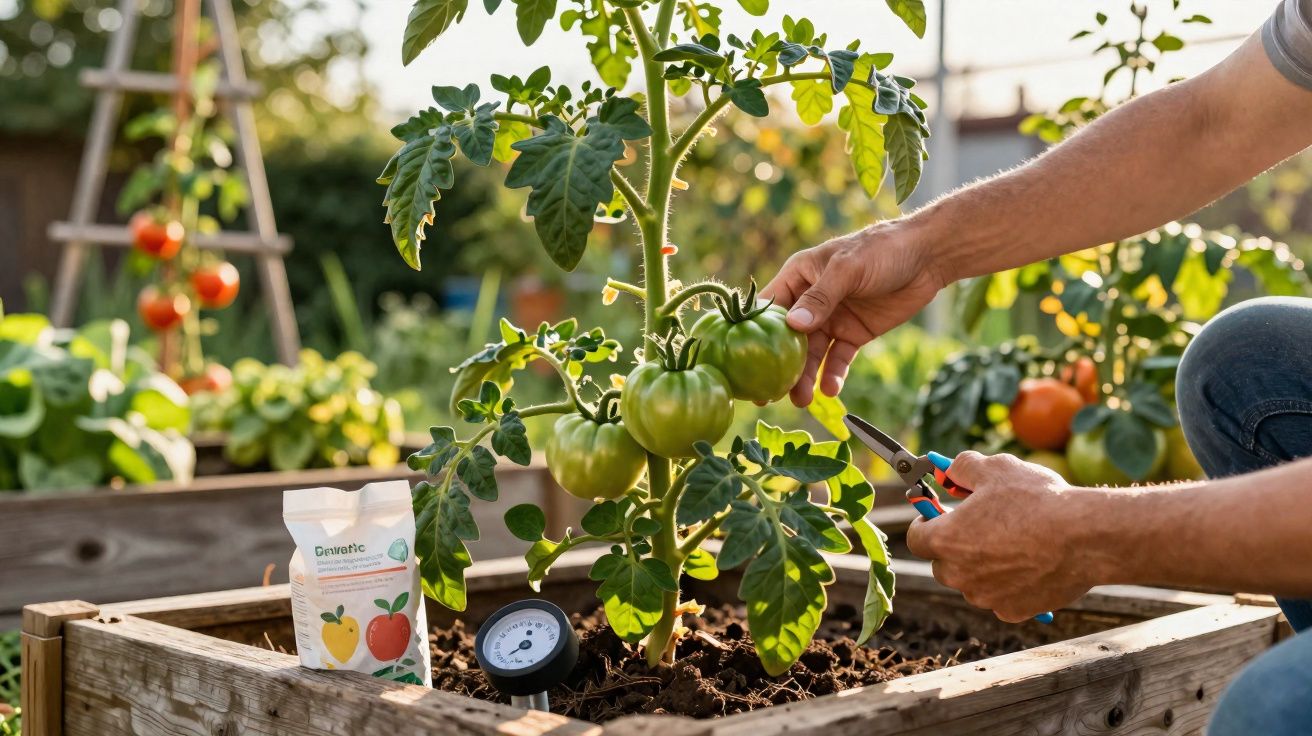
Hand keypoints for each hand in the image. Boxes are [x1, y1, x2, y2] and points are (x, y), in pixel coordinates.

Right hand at [760, 221, 945, 405]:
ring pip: (812, 353)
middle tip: (769, 395)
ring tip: (801, 400)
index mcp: (799, 276)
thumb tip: (794, 326)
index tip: (744, 362)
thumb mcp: (847, 269)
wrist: (927, 257)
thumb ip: (821, 299)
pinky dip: (834, 374)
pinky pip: (839, 358)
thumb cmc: (881, 250)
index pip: (770, 308)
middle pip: (789, 338)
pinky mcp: (854, 333)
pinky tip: (830, 389)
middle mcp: (811, 300)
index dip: (755, 334)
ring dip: (805, 376)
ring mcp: (832, 319)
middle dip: (780, 366)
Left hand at [905, 451, 1099, 622]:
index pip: (916, 538)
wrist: (1085, 537)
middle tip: (980, 528)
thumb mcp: (995, 468)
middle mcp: (959, 574)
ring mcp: (985, 597)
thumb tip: (950, 470)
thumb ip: (962, 468)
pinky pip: (1000, 598)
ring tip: (1014, 543)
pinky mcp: (1012, 612)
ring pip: (972, 582)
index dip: (926, 524)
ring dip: (982, 567)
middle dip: (955, 547)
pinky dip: (1009, 585)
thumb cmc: (1037, 500)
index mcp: (946, 540)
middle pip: (942, 564)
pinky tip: (1031, 564)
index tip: (940, 516)